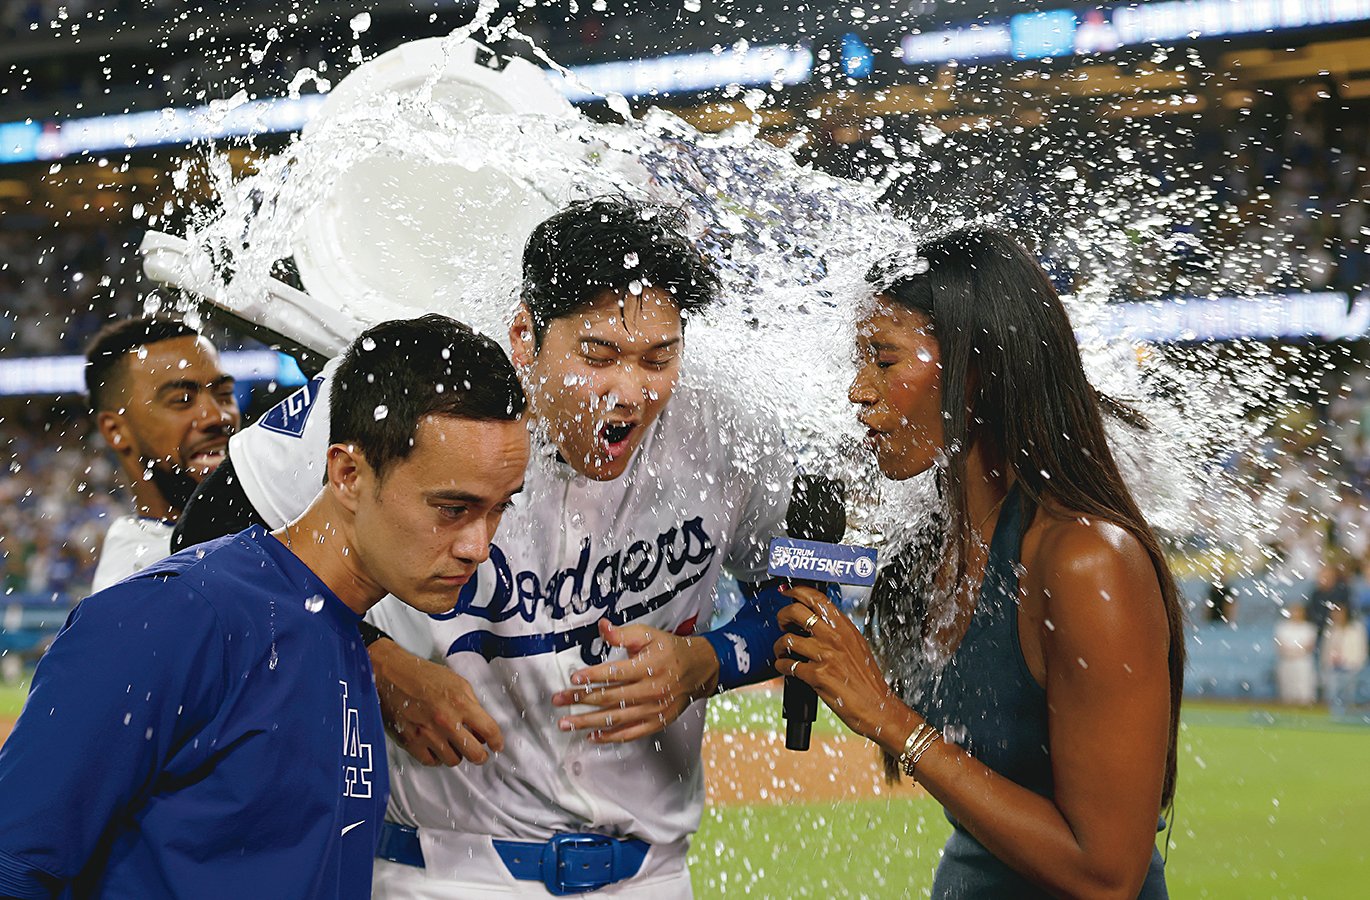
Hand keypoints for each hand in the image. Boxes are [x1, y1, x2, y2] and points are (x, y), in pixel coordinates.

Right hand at [369, 638, 503, 766]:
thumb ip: (471, 703)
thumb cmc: (422, 675)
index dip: (497, 741)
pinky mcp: (411, 742)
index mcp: (461, 703)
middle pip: (474, 753)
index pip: (489, 731)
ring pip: (453, 760)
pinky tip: (436, 747)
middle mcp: (446, 721)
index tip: (497, 745)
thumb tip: (481, 724)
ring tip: (453, 745)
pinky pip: (431, 761)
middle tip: (479, 752)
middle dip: (480, 755)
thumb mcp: (456, 682)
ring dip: (457, 754)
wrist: (390, 674)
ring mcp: (428, 733)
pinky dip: (436, 757)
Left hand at [552, 619, 720, 742]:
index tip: (574, 678)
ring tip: (566, 723)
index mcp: (649, 666)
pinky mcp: (656, 722)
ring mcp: (654, 709)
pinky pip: (630, 733)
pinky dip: (610, 737)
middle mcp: (651, 690)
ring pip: (616, 719)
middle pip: (610, 697)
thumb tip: (602, 626)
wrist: (698, 669)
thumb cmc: (670, 650)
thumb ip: (623, 633)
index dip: (593, 676)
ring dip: (588, 722)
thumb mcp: (648, 635)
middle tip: (559, 700)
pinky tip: (592, 736)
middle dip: (581, 699)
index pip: (616, 673)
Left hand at [774, 585, 913, 750]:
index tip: (786, 593)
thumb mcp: (857, 647)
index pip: (817, 599)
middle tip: (782, 624)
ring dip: (779, 646)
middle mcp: (836, 638)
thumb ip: (839, 633)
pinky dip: (781, 666)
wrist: (878, 707)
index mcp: (845, 628)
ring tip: (781, 652)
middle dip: (782, 616)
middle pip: (797, 612)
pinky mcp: (818, 676)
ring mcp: (826, 656)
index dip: (797, 592)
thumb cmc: (867, 681)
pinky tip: (785, 668)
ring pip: (788, 639)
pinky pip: (788, 665)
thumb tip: (817, 623)